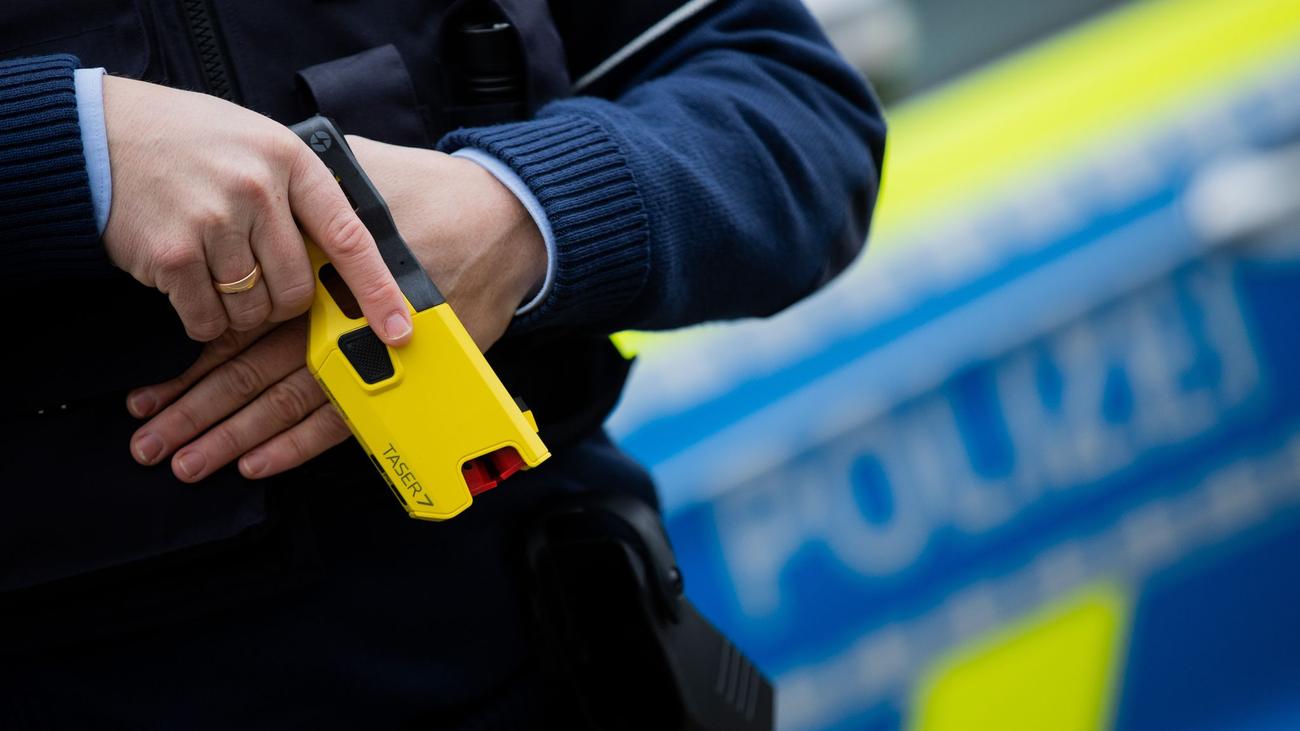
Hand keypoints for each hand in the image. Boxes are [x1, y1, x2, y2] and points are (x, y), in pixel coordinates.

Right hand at [101, 76, 411, 344]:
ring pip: (254, 310)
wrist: (96, 133)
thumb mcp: (257, 144)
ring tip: (214, 269)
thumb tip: (345, 259)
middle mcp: (257, 189)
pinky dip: (203, 318)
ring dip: (239, 310)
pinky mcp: (172, 254)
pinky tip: (187, 284)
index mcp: (290, 160)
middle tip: (256, 279)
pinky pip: (208, 319)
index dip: (378, 290)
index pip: (350, 236)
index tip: (399, 328)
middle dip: (283, 302)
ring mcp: (213, 221)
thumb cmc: (188, 142)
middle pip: (297, 288)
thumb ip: (299, 192)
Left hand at [127, 139, 546, 480]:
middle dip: (199, 414)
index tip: (149, 394)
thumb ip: (304, 188)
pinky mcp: (405, 374)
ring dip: (236, 436)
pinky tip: (256, 460)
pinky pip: (345, 418)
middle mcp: (338, 317)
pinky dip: (299, 443)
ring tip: (188, 462)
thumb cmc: (433, 195)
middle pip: (256, 373)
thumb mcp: (361, 172)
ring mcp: (371, 350)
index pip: (243, 326)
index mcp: (319, 272)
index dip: (193, 365)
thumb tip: (254, 182)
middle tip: (150, 445)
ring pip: (291, 402)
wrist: (506, 224)